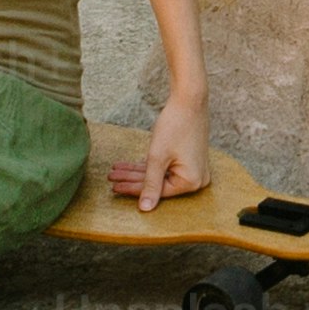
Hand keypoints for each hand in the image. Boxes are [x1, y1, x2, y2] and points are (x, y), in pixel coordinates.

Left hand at [116, 90, 210, 205]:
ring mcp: (193, 170)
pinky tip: (129, 165)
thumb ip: (150, 184)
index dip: (133, 188)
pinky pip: (165, 167)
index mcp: (192, 182)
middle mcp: (197, 180)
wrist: (189, 100)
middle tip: (111, 178)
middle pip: (158, 184)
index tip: (114, 188)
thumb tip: (145, 209)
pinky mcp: (188, 160)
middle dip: (132, 179)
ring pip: (159, 175)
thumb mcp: (158, 157)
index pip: (158, 191)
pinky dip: (148, 166)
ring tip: (116, 171)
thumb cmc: (175, 126)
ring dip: (137, 172)